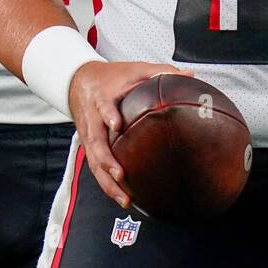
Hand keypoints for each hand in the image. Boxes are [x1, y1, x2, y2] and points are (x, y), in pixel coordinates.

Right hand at [68, 60, 191, 207]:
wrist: (78, 81)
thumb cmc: (111, 77)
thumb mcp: (134, 69)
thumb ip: (159, 72)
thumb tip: (189, 75)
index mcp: (102, 98)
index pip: (103, 106)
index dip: (108, 114)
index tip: (116, 124)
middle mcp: (92, 119)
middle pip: (95, 142)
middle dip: (106, 160)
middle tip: (120, 174)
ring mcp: (88, 135)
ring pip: (93, 161)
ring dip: (107, 181)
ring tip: (124, 198)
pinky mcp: (89, 147)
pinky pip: (96, 169)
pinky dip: (107, 185)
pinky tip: (123, 199)